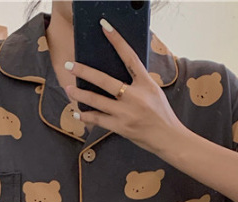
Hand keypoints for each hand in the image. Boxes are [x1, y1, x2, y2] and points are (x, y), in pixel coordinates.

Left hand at [63, 19, 186, 154]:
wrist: (168, 138)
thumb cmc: (161, 114)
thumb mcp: (154, 92)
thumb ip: (138, 82)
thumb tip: (118, 73)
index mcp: (145, 84)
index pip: (130, 57)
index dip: (117, 41)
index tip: (104, 27)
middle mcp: (135, 97)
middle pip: (104, 80)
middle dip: (84, 72)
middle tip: (70, 65)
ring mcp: (126, 113)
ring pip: (97, 101)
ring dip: (80, 94)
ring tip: (68, 88)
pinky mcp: (121, 127)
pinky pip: (98, 120)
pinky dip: (86, 116)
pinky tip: (77, 113)